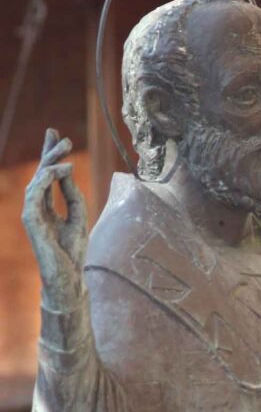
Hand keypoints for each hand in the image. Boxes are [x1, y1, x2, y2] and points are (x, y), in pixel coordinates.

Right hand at [22, 128, 88, 310]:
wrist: (68, 276)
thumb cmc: (72, 251)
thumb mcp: (78, 216)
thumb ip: (72, 194)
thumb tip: (67, 170)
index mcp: (46, 207)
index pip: (47, 177)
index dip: (50, 156)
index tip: (56, 135)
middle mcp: (36, 207)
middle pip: (40, 173)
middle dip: (50, 153)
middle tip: (63, 137)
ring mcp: (31, 213)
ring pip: (37, 179)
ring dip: (51, 161)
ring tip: (66, 149)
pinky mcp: (30, 220)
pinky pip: (35, 192)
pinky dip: (48, 178)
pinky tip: (63, 168)